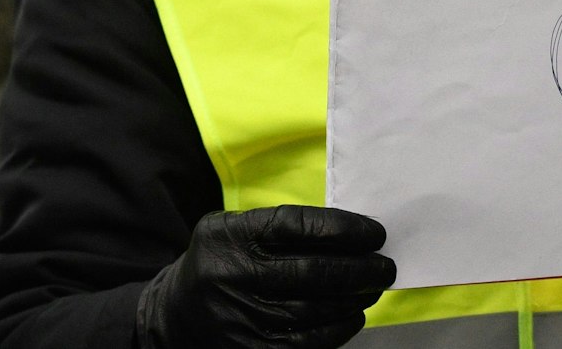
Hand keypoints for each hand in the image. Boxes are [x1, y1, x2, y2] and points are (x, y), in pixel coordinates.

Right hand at [136, 205, 395, 348]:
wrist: (176, 316)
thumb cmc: (221, 262)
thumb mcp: (235, 228)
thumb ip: (282, 227)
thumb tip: (350, 232)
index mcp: (232, 235)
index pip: (298, 226)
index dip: (343, 229)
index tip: (375, 234)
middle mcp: (234, 275)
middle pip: (312, 272)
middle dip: (359, 269)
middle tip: (385, 266)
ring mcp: (241, 317)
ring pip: (315, 310)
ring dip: (354, 299)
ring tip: (373, 287)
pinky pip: (306, 343)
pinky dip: (337, 330)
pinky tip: (353, 316)